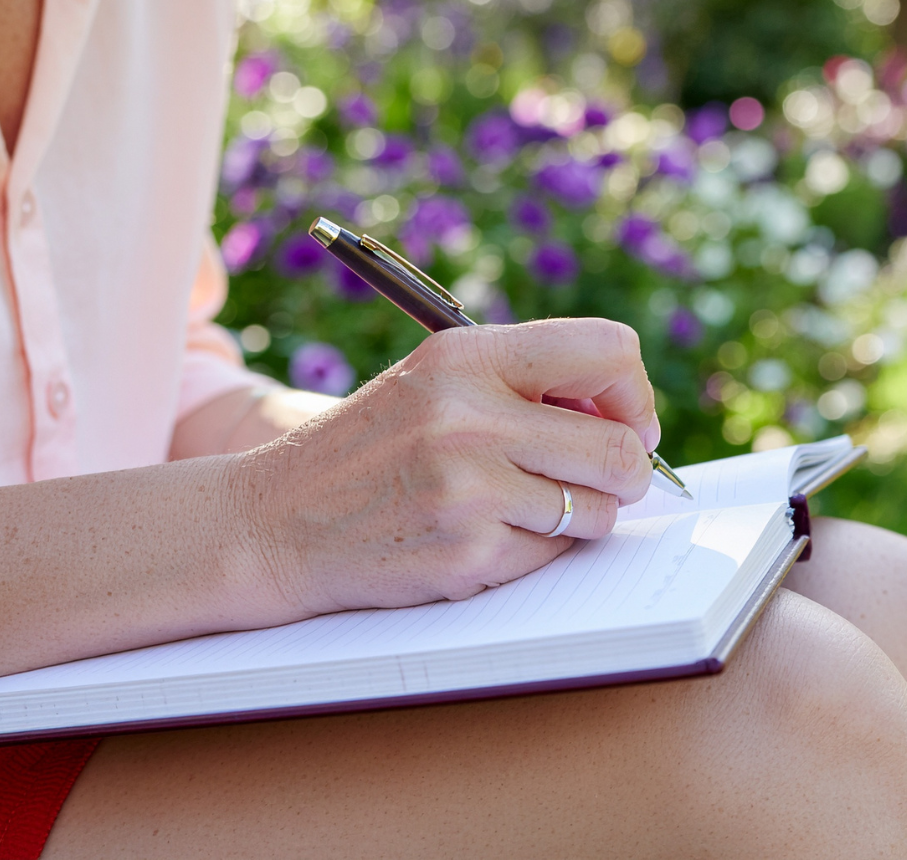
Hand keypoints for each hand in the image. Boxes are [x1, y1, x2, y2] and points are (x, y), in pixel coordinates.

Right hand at [234, 319, 659, 615]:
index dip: (633, 395)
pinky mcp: (465, 553)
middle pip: (619, 450)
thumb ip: (523, 386)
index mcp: (466, 356)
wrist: (273, 523)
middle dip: (625, 475)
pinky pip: (551, 556)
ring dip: (579, 519)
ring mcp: (467, 489)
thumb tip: (630, 422)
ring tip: (521, 509)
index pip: (609, 349)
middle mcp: (468, 415)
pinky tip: (480, 538)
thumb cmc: (368, 450)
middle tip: (601, 483)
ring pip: (595, 512)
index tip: (624, 424)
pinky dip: (532, 554)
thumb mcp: (433, 384)